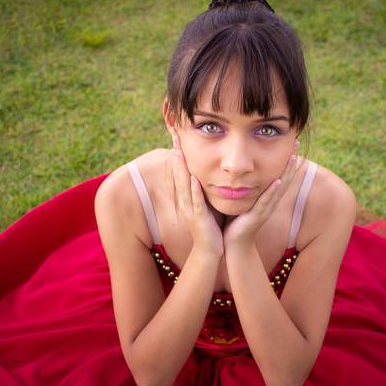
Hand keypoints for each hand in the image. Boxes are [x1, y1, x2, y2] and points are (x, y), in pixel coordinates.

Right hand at [171, 133, 223, 257]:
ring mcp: (191, 209)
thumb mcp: (206, 203)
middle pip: (179, 173)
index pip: (182, 171)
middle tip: (174, 135)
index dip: (179, 154)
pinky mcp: (198, 218)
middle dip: (177, 155)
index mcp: (189, 196)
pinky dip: (194, 190)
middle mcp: (186, 200)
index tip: (178, 136)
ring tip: (178, 152)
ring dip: (181, 168)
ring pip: (184, 185)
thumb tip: (210, 172)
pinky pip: (196, 202)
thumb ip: (205, 188)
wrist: (210, 250)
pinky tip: (193, 179)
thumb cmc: (210, 226)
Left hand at [223, 141, 300, 249]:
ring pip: (280, 188)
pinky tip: (279, 180)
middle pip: (286, 178)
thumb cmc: (236, 221)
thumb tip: (243, 170)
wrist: (234, 243)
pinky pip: (267, 201)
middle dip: (292, 161)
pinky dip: (273, 191)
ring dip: (287, 172)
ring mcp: (266, 209)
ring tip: (294, 158)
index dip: (287, 161)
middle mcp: (270, 202)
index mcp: (267, 197)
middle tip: (297, 144)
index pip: (280, 175)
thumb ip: (245, 186)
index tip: (292, 144)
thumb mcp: (244, 199)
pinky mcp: (258, 216)